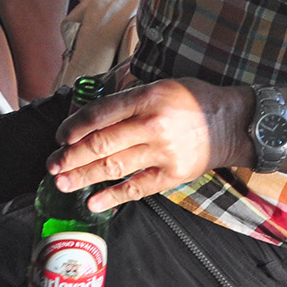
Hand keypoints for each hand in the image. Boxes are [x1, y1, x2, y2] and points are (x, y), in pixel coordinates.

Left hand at [46, 79, 250, 211]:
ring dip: (84, 176)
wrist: (234, 122)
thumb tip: (91, 113)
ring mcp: (163, 153)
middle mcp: (153, 125)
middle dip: (71, 156)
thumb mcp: (160, 84)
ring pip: (114, 167)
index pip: (100, 114)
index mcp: (146, 98)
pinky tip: (93, 202)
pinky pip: (137, 188)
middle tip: (52, 164)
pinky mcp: (173, 175)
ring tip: (62, 183)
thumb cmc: (193, 100)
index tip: (59, 136)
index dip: (74, 127)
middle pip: (101, 143)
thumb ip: (127, 98)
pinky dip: (113, 197)